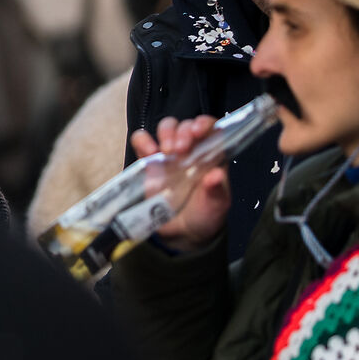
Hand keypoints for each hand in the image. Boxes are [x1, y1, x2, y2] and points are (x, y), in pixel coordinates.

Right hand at [130, 115, 230, 251]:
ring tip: (166, 151)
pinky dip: (143, 141)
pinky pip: (142, 141)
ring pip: (166, 127)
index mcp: (212, 156)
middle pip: (186, 125)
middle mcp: (191, 150)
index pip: (211, 128)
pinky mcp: (148, 162)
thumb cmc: (205, 216)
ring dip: (166, 132)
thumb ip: (216, 191)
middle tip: (181, 149)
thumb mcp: (216, 206)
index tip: (198, 131)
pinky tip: (148, 153)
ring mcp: (169, 155)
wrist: (182, 234)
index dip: (205, 124)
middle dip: (183, 130)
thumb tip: (216, 175)